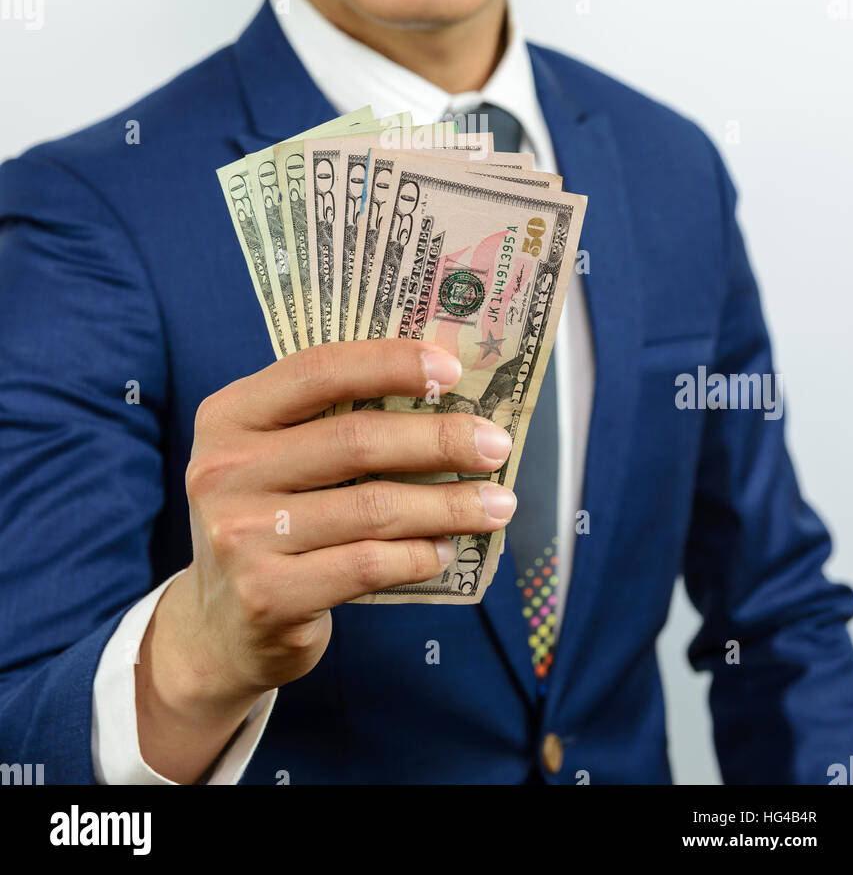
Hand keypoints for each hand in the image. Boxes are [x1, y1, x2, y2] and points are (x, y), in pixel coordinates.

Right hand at [141, 339, 515, 776]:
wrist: (217, 627)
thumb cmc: (268, 520)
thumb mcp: (273, 457)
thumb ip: (331, 420)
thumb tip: (443, 389)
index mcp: (230, 415)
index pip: (319, 370)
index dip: (391, 362)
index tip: (454, 369)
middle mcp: (225, 470)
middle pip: (356, 440)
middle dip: (440, 439)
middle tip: (496, 446)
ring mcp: (240, 535)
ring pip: (373, 508)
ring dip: (449, 505)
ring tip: (498, 504)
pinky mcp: (267, 596)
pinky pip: (367, 565)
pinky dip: (419, 555)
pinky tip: (446, 550)